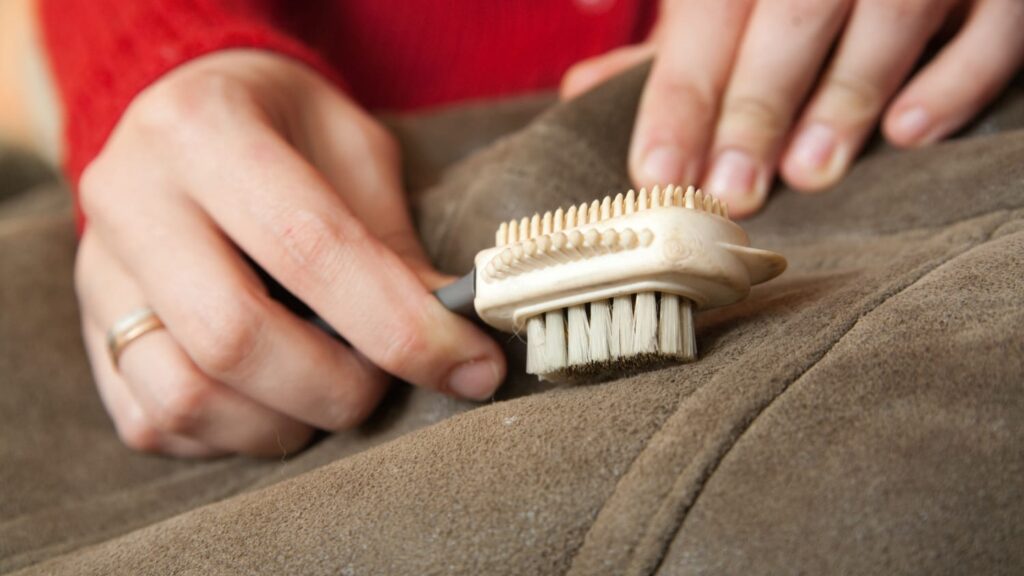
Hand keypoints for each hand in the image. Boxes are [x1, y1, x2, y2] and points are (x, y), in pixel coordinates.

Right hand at [75, 51, 504, 456]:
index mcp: (204, 130)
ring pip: (185, 397)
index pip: (311, 249)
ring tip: (329, 394)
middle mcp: (131, 199)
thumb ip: (393, 245)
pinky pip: (154, 422)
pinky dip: (231, 434)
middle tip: (384, 383)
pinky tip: (272, 400)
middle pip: (235, 337)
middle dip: (338, 387)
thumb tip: (453, 343)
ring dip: (283, 422)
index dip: (402, 326)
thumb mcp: (356, 152)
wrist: (191, 111)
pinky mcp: (89, 332)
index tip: (472, 368)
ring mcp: (97, 273)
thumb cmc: (288, 129)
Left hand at [562, 0, 1023, 216]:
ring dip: (847, 98)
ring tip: (810, 172)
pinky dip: (957, 80)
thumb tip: (581, 88)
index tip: (656, 172)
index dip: (680, 96)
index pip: (709, 13)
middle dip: (756, 107)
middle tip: (730, 190)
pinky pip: (995, 28)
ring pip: (891, 15)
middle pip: (793, 17)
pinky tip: (911, 133)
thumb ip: (670, 40)